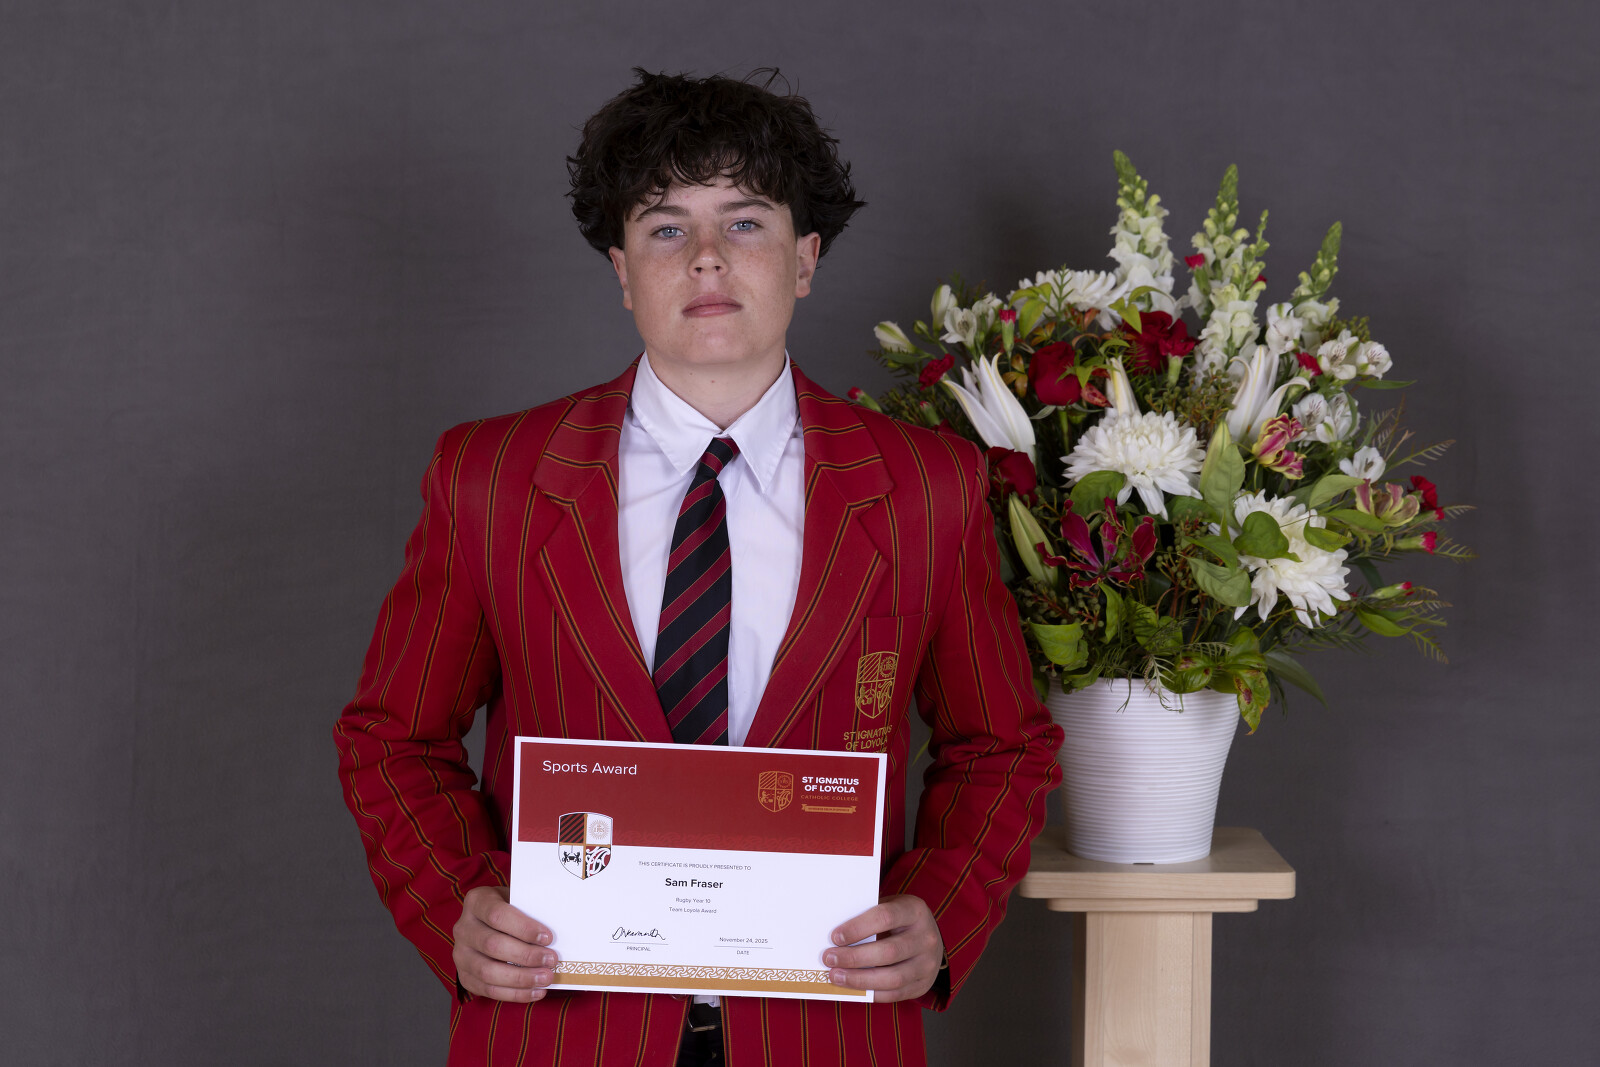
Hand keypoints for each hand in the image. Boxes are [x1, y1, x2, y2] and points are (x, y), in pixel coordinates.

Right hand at [452, 885, 557, 1002]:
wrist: (488, 924)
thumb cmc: (511, 910)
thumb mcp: (517, 899)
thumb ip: (531, 909)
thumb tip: (559, 925)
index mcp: (476, 901)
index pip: (497, 915)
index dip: (523, 928)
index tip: (548, 938)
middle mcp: (463, 928)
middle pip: (493, 945)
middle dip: (526, 956)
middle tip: (551, 960)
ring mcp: (460, 954)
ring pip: (488, 971)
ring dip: (521, 978)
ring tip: (546, 978)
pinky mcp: (465, 976)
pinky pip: (488, 990)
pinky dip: (515, 994)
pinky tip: (536, 991)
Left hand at [823, 894, 944, 1002]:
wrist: (930, 938)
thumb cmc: (900, 920)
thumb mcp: (890, 907)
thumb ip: (868, 916)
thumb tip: (834, 935)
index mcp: (915, 910)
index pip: (885, 917)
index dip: (858, 928)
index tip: (835, 937)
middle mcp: (926, 938)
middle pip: (888, 951)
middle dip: (854, 957)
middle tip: (829, 959)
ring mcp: (928, 964)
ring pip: (892, 977)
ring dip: (860, 979)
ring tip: (836, 976)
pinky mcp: (923, 985)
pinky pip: (895, 994)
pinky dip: (871, 992)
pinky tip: (852, 988)